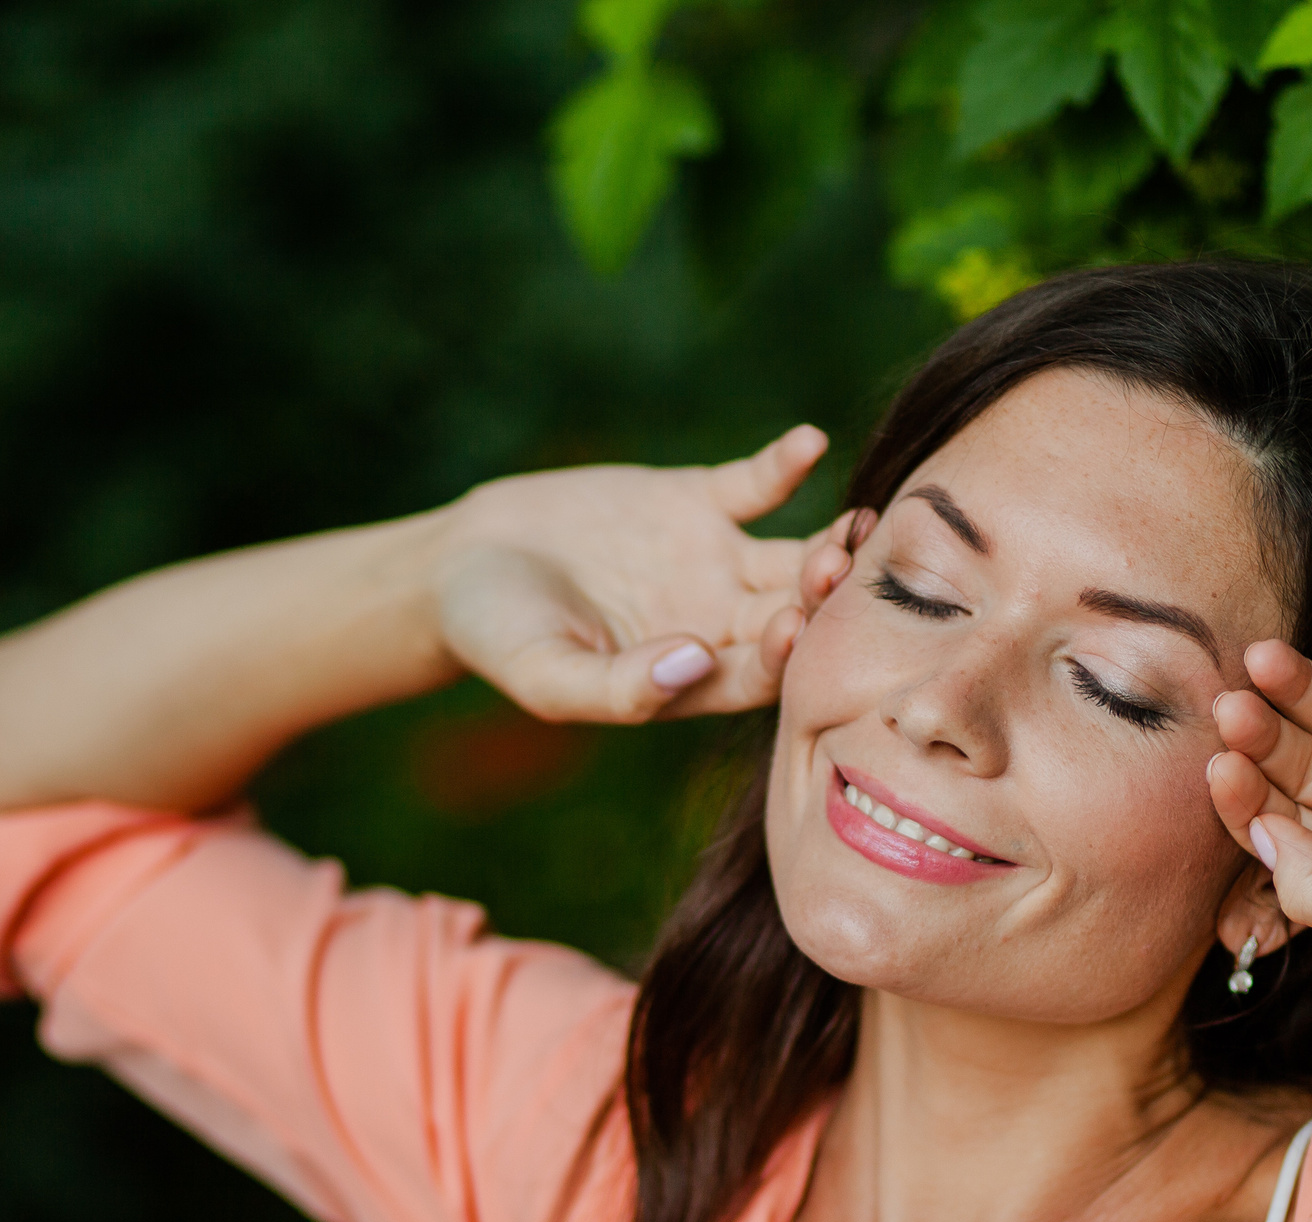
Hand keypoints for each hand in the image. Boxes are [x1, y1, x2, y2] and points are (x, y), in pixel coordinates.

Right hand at [435, 426, 848, 723]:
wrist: (462, 562)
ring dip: (823, 541)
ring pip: (790, 557)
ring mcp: (717, 563)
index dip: (783, 655)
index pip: (758, 676)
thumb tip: (692, 664)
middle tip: (838, 566)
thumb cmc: (498, 636)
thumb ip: (616, 688)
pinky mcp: (700, 502)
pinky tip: (807, 443)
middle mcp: (720, 624)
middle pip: (791, 615)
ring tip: (849, 521)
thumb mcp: (545, 674)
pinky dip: (782, 466)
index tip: (792, 626)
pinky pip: (755, 486)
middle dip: (820, 596)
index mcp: (692, 679)